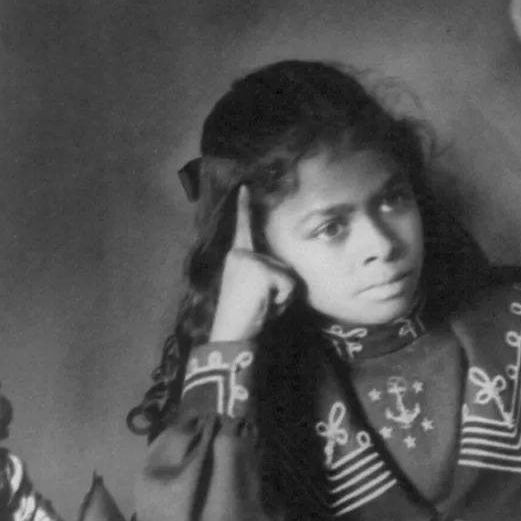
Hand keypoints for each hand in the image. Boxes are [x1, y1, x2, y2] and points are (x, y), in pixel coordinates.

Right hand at [209, 186, 296, 340]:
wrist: (231, 334)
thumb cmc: (245, 317)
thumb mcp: (254, 289)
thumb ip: (267, 275)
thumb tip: (290, 277)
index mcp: (237, 256)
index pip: (243, 228)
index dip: (244, 208)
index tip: (245, 186)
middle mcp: (242, 253)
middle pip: (283, 265)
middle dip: (281, 289)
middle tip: (261, 304)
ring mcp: (251, 260)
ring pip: (289, 275)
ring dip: (283, 296)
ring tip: (263, 306)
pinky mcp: (261, 271)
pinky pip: (289, 285)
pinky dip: (283, 301)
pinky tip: (266, 307)